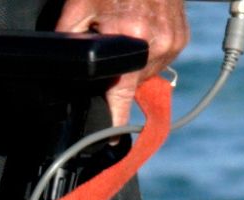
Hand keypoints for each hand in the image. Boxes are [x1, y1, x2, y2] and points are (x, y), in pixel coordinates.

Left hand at [53, 0, 187, 124]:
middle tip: (107, 46)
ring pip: (148, 73)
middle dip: (118, 75)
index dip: (115, 118)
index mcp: (133, 40)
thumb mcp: (79, 6)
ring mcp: (173, 41)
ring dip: (135, 64)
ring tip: (124, 34)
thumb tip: (61, 68)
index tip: (111, 142)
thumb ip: (70, 39)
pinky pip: (161, 58)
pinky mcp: (181, 36)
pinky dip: (149, 52)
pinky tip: (139, 30)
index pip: (123, 94)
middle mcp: (158, 44)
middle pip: (133, 84)